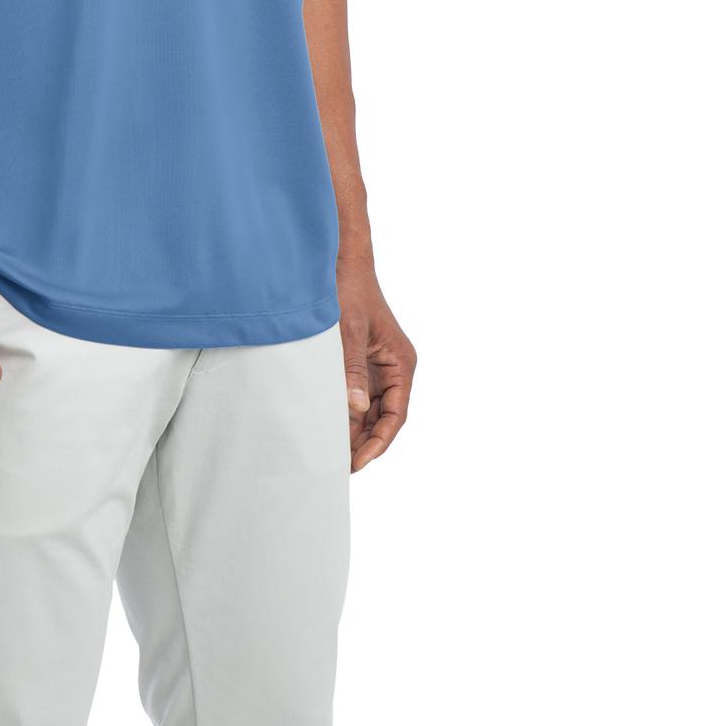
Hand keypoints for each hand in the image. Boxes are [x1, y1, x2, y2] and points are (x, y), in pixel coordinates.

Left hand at [336, 259, 415, 470]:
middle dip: (364, 442)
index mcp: (401, 362)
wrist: (340, 260)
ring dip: (353, 429)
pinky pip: (355, 394)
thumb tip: (354, 409)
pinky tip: (326, 426)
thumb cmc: (349, 289)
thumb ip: (351, 370)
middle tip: (338, 465)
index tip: (358, 461)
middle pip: (383, 417)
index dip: (379, 442)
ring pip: (369, 409)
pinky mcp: (360, 361)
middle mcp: (393, 367)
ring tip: (329, 452)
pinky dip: (343, 411)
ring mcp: (376, 366)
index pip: (395, 415)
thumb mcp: (349, 331)